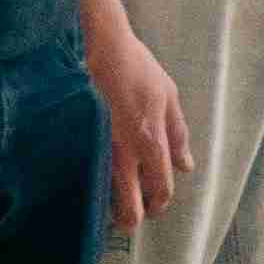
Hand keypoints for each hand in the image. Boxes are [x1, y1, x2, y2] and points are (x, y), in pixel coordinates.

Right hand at [87, 5, 192, 226]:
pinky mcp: (78, 140)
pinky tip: (94, 179)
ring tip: (112, 203)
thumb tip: (185, 166)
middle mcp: (124, 150)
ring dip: (111, 202)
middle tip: (132, 218)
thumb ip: (178, 134)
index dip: (159, 202)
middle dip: (132, 217)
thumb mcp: (168, 95)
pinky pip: (87, 172)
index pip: (160, 186)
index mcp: (151, 140)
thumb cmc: (137, 68)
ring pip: (105, 192)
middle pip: (129, 204)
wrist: (98, 45)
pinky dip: (93, 181)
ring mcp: (99, 147)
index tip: (155, 207)